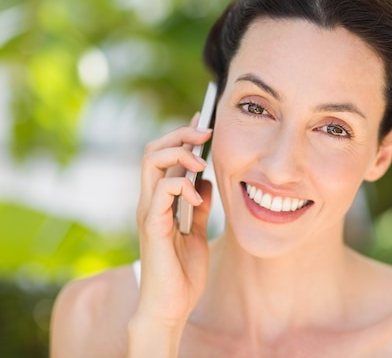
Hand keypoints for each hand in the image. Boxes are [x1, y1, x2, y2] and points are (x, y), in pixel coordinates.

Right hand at [133, 115, 213, 328]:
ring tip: (202, 161)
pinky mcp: (152, 226)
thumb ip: (197, 207)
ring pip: (151, 162)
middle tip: (205, 132)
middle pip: (154, 150)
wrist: (172, 305)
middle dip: (180, 134)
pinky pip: (161, 192)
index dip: (181, 135)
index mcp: (160, 201)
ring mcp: (149, 212)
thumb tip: (204, 182)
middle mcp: (150, 202)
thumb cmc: (182, 272)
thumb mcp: (197, 232)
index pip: (164, 156)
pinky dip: (181, 186)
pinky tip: (198, 198)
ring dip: (179, 153)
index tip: (203, 121)